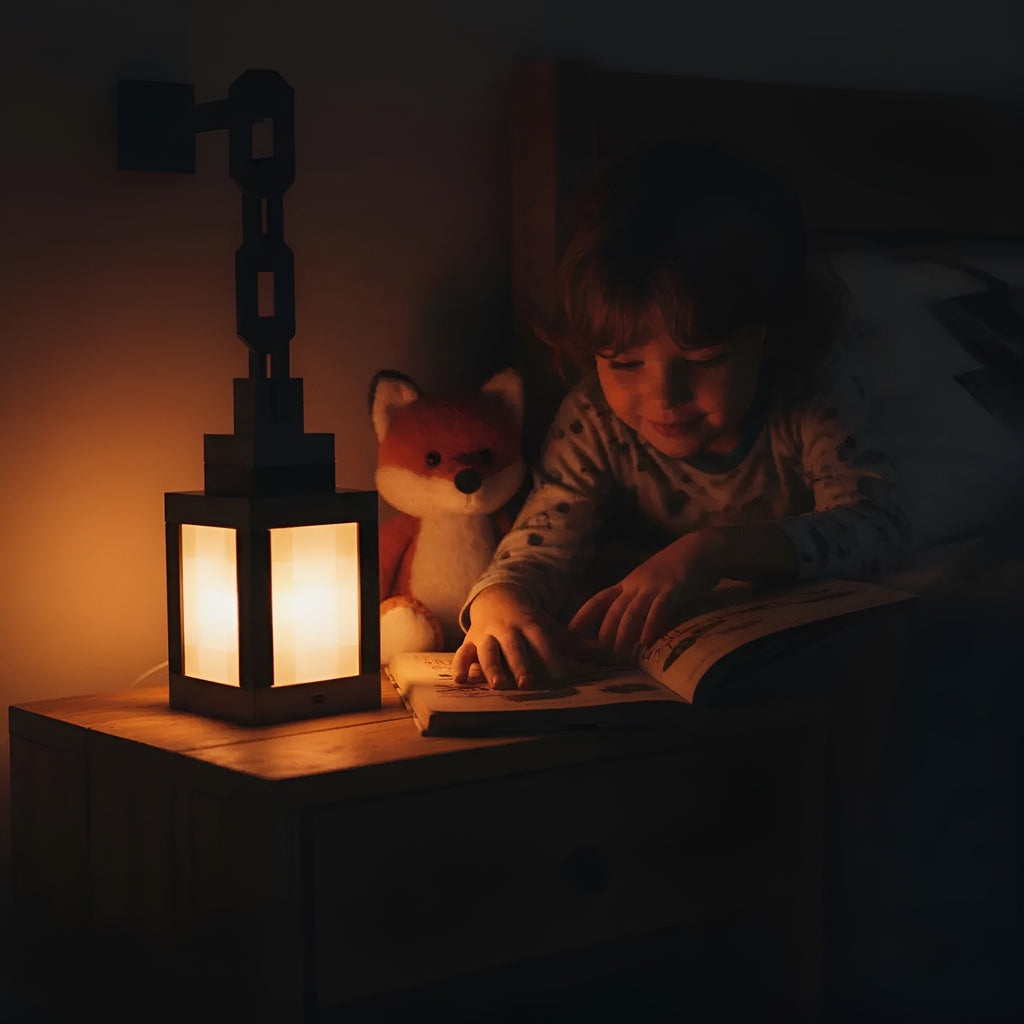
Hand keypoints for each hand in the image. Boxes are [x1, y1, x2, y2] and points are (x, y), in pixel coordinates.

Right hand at [452, 584, 569, 689]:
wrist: (496, 598)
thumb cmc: (528, 621)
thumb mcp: (550, 627)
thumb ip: (574, 643)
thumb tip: (604, 655)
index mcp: (529, 622)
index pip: (541, 638)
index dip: (551, 654)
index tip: (561, 674)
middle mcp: (506, 628)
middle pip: (513, 645)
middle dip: (520, 664)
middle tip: (527, 683)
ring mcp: (486, 634)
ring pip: (487, 650)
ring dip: (492, 667)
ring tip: (498, 685)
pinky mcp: (469, 641)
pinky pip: (462, 653)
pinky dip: (460, 666)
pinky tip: (460, 681)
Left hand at [569, 530, 723, 661]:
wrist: (702, 549)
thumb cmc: (676, 569)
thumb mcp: (649, 582)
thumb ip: (638, 600)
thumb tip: (626, 626)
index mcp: (628, 583)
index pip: (599, 599)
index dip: (583, 615)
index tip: (570, 632)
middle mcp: (636, 584)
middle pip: (614, 610)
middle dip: (605, 633)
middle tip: (599, 655)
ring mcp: (654, 585)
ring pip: (632, 612)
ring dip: (624, 634)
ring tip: (620, 654)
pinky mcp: (673, 588)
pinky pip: (659, 608)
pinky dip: (651, 625)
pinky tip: (647, 641)